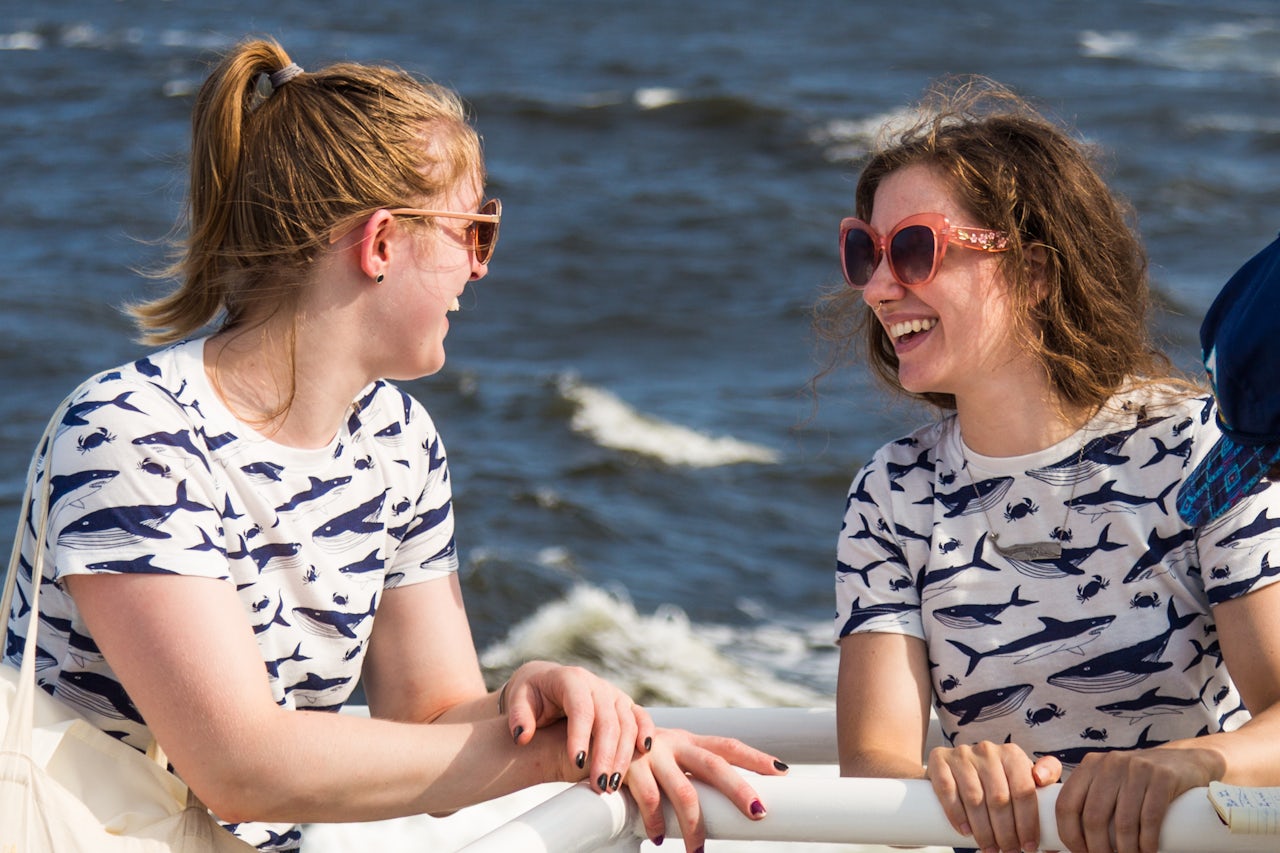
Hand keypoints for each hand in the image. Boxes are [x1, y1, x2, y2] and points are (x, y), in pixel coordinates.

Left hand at [502, 661, 653, 791]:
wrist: (546, 682)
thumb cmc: (532, 694)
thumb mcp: (519, 700)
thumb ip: (519, 716)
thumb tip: (522, 736)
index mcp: (571, 679)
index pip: (580, 708)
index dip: (580, 735)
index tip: (576, 762)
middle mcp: (597, 685)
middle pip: (608, 720)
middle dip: (605, 754)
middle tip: (599, 784)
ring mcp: (613, 694)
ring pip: (627, 723)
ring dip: (624, 755)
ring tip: (612, 784)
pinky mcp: (624, 705)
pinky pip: (640, 717)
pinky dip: (646, 733)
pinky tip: (644, 753)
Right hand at [622, 728, 788, 851]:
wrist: (578, 742)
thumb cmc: (626, 761)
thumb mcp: (660, 762)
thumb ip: (682, 777)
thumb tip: (712, 810)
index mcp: (685, 741)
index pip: (727, 746)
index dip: (755, 757)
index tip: (782, 770)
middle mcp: (671, 743)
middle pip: (715, 765)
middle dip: (739, 789)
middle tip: (758, 813)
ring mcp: (650, 754)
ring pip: (684, 792)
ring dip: (695, 827)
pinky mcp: (627, 767)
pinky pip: (649, 800)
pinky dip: (656, 823)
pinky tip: (659, 837)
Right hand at [927, 741, 1060, 852]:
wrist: (957, 767)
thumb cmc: (998, 779)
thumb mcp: (1023, 774)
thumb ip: (1046, 773)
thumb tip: (1043, 779)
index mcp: (1011, 754)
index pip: (1024, 791)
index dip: (1027, 823)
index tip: (1028, 846)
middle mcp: (987, 750)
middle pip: (999, 798)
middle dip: (1006, 832)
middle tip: (1008, 851)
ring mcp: (961, 754)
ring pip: (974, 798)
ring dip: (983, 830)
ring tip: (990, 848)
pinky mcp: (939, 759)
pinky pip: (947, 790)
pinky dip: (956, 814)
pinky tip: (965, 831)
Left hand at [1055, 746, 1221, 852]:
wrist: (1185, 761)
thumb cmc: (1141, 782)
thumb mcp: (1111, 781)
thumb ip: (1093, 799)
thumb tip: (1077, 840)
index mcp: (1090, 766)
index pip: (1066, 804)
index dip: (1069, 835)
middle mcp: (1109, 764)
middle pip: (1094, 817)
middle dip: (1098, 849)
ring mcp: (1136, 768)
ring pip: (1123, 821)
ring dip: (1125, 851)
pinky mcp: (1162, 777)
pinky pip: (1150, 817)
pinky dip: (1147, 843)